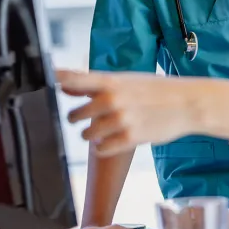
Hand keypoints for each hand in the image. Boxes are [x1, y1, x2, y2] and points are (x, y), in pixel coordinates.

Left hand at [57, 69, 201, 156]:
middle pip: (74, 116)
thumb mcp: (126, 80)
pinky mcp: (129, 138)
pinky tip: (113, 141)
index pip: (73, 79)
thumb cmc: (155, 90)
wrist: (187, 103)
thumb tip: (63, 84)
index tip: (41, 83)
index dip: (55, 81)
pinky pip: (101, 149)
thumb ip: (94, 84)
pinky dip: (103, 148)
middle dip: (78, 120)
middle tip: (90, 119)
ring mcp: (120, 120)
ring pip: (86, 136)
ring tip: (105, 131)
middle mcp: (112, 99)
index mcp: (110, 81)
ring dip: (91, 136)